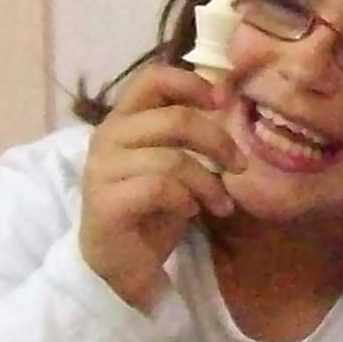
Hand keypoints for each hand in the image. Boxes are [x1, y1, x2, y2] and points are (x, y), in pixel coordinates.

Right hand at [78, 59, 238, 309]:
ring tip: (221, 204)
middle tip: (239, 166)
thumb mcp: (172, 161)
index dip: (191, 83)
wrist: (117, 263)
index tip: (222, 101)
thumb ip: (186, 131)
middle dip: (219, 142)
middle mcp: (108, 136)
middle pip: (175, 119)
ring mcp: (103, 169)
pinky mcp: (106, 202)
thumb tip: (225, 95)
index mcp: (123, 119)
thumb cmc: (150, 207)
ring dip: (208, 183)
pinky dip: (186, 200)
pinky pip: (159, 188)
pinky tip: (190, 212)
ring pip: (172, 158)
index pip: (153, 78)